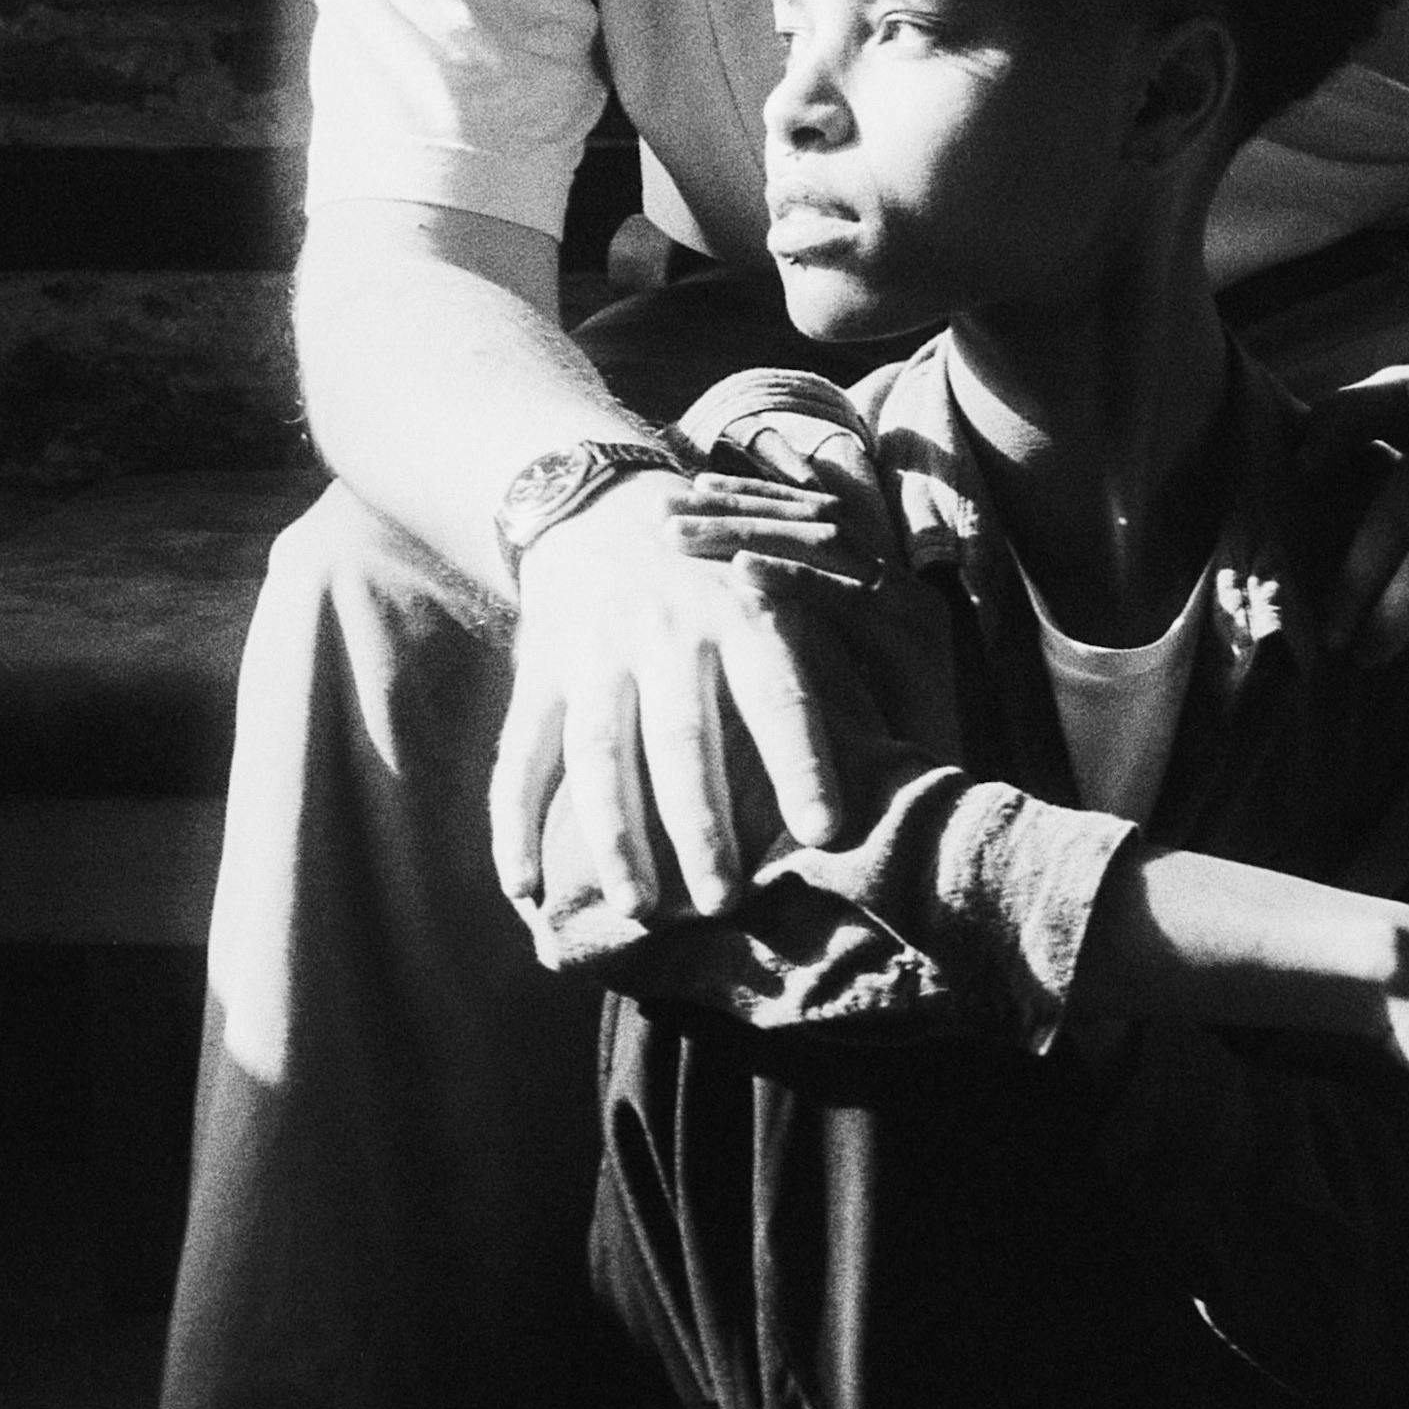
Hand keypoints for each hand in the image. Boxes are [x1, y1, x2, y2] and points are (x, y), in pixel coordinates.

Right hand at [489, 473, 859, 935]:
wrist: (597, 499)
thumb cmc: (715, 570)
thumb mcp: (773, 588)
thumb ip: (816, 665)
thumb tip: (894, 760)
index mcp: (739, 612)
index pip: (776, 693)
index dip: (801, 760)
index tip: (826, 830)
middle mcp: (664, 633)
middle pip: (681, 737)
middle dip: (701, 822)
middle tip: (726, 901)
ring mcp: (593, 655)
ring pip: (598, 754)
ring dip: (616, 837)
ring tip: (637, 910)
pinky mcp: (538, 675)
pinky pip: (520, 756)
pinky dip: (513, 825)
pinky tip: (525, 888)